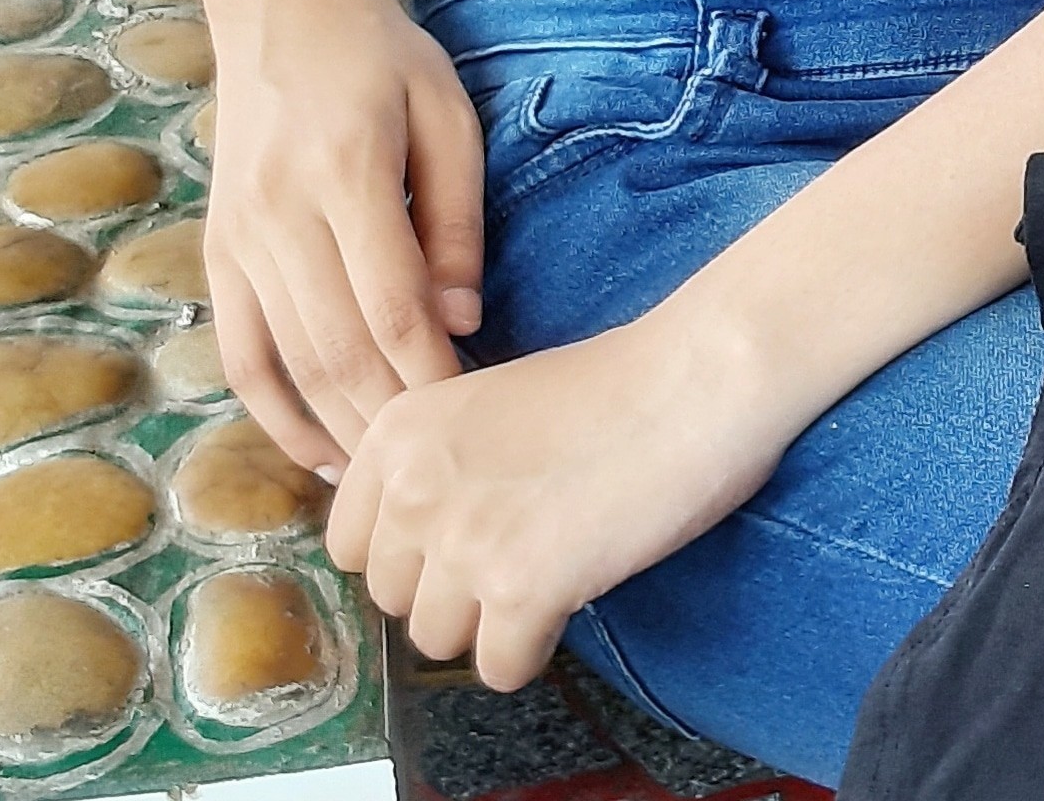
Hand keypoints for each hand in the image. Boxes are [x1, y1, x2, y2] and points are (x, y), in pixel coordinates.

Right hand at [202, 0, 484, 469]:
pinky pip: (239, 352)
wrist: (280, 7)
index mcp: (346, 171)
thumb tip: (459, 320)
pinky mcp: (217, 250)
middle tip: (437, 469)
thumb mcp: (444, 112)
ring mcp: (238, 236)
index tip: (470, 416)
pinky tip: (317, 451)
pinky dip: (275, 413)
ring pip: (287, 362)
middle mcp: (280, 212)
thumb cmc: (381, 55)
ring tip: (385, 479)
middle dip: (388, 419)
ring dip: (337, 428)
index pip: (390, 304)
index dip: (429, 373)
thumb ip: (454, 218)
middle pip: (335, 349)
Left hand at [327, 307, 795, 688]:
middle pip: (393, 600)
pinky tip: (574, 590)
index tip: (461, 532)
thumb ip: (432, 465)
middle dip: (450, 587)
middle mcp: (414, 487)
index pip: (349, 545)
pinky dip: (537, 645)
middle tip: (519, 545)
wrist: (694, 376)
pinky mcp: (521, 588)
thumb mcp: (487, 403)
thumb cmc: (612, 383)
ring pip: (437, 641)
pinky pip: (499, 668)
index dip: (408, 550)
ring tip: (550, 563)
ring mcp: (462, 540)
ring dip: (492, 619)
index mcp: (399, 431)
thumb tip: (408, 545)